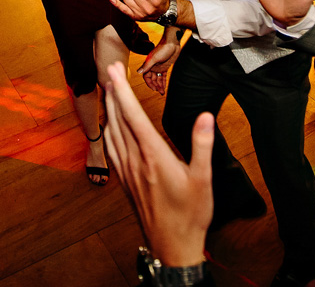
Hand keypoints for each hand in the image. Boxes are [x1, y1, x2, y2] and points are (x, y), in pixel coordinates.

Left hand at [103, 64, 211, 267]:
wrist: (172, 245)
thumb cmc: (190, 214)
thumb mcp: (203, 180)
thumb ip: (202, 146)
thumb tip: (205, 117)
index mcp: (153, 157)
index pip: (133, 117)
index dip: (123, 91)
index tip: (115, 72)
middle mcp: (135, 161)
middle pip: (118, 120)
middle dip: (114, 92)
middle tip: (110, 70)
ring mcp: (127, 171)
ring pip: (112, 132)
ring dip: (109, 109)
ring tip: (109, 90)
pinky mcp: (125, 180)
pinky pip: (111, 148)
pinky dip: (109, 130)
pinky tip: (110, 126)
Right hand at [137, 36, 179, 95]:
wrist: (173, 43)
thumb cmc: (163, 48)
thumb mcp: (154, 57)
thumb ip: (147, 65)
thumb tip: (138, 71)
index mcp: (149, 64)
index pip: (146, 76)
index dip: (149, 83)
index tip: (153, 88)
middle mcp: (153, 66)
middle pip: (152, 79)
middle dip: (155, 85)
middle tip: (159, 91)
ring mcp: (159, 67)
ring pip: (157, 78)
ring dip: (159, 85)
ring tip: (162, 92)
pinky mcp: (165, 66)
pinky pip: (163, 76)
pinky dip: (163, 81)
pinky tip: (164, 87)